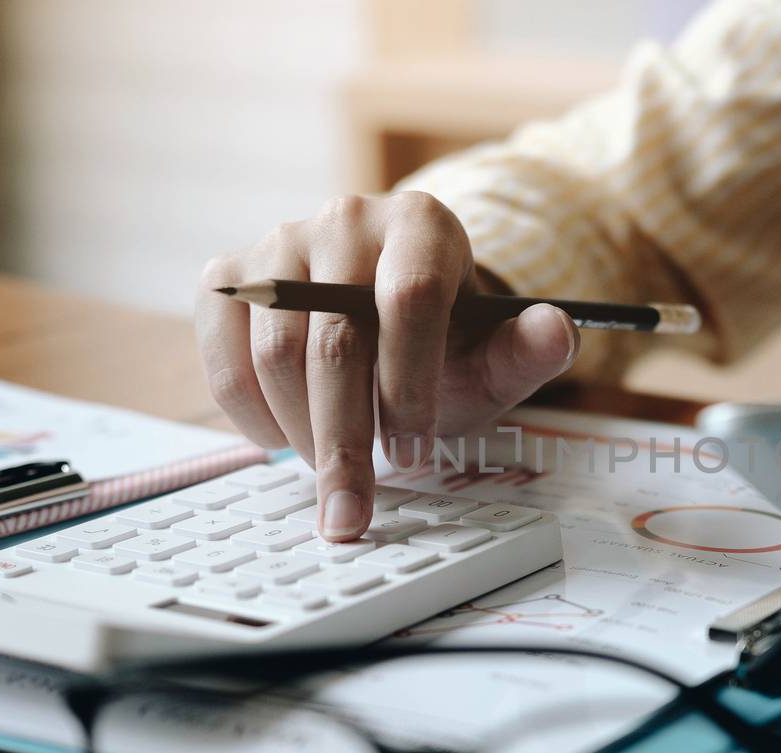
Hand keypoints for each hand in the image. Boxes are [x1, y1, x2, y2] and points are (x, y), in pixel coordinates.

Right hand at [196, 192, 579, 539]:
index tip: (414, 452)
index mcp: (422, 225)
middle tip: (354, 504)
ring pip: (274, 352)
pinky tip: (284, 441)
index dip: (409, 386)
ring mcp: (280, 243)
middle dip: (345, 438)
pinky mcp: (230, 275)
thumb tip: (557, 330)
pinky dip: (249, 413)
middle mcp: (346, 219)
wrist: (388, 313)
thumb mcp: (496, 353)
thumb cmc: (446, 341)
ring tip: (332, 471)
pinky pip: (223, 352)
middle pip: (334, 338)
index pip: (408, 299)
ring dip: (299, 432)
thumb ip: (530, 350)